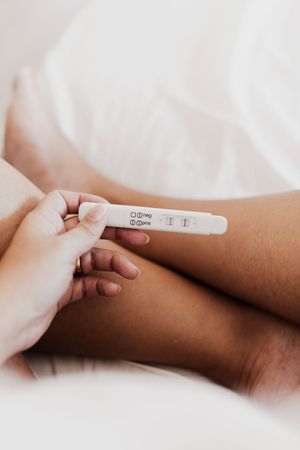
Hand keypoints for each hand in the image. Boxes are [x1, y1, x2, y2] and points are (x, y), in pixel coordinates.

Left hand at [0, 190, 147, 361]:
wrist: (9, 322)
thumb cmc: (29, 279)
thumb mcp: (62, 249)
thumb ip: (86, 230)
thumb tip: (102, 209)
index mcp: (44, 223)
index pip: (66, 200)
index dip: (88, 201)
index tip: (110, 210)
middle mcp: (51, 241)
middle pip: (88, 230)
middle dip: (115, 234)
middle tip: (141, 238)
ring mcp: (57, 265)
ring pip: (91, 258)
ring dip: (113, 264)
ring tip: (132, 273)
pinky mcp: (62, 287)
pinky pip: (87, 280)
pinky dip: (100, 284)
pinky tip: (112, 289)